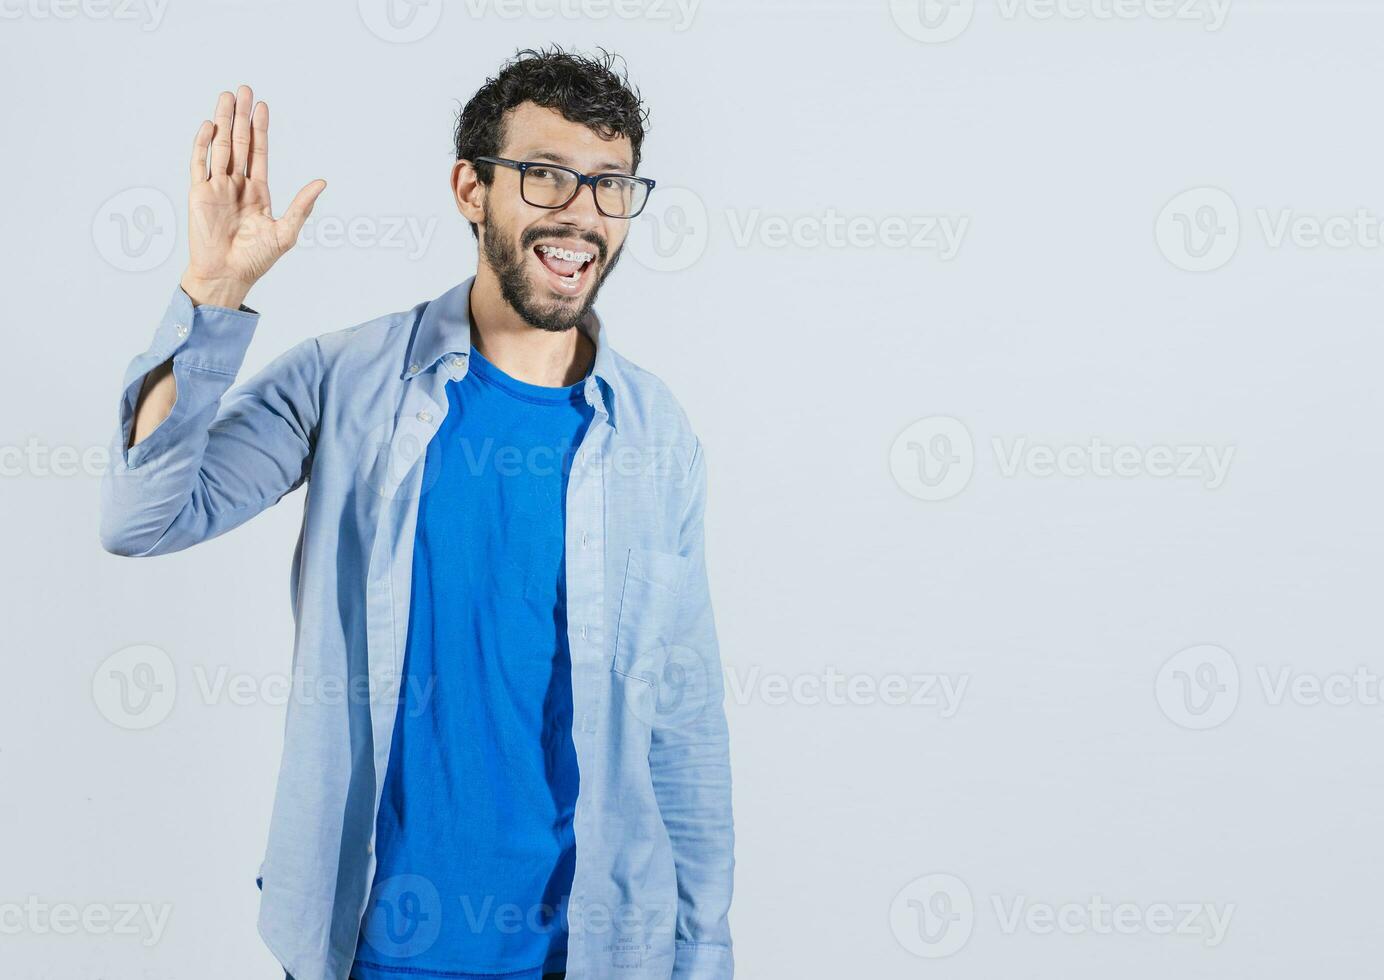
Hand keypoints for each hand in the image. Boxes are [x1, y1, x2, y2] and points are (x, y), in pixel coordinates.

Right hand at [181, 84, 325, 307]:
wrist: (227, 275)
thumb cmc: (256, 259)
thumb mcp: (286, 232)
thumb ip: (302, 206)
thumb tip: (323, 182)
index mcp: (258, 192)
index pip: (259, 153)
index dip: (260, 129)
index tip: (262, 106)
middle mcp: (236, 185)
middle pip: (238, 142)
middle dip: (241, 116)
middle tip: (243, 89)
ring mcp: (216, 187)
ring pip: (219, 147)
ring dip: (222, 122)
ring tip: (226, 97)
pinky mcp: (198, 194)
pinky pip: (199, 163)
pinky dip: (202, 144)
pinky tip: (209, 126)